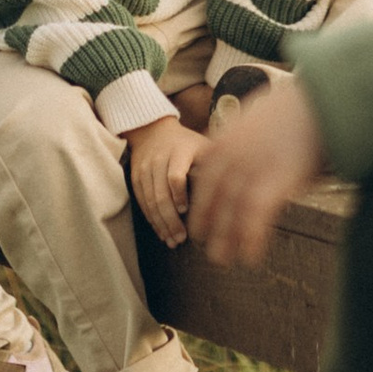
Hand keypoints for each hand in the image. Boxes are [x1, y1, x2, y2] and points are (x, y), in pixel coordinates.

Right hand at [122, 111, 207, 245]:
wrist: (152, 130)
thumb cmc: (186, 143)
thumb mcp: (202, 145)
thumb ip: (216, 163)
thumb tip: (236, 187)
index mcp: (179, 151)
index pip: (175, 177)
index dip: (180, 196)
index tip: (186, 212)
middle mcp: (158, 160)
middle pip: (161, 194)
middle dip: (171, 219)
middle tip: (181, 238)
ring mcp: (145, 169)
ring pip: (150, 201)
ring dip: (161, 224)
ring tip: (172, 241)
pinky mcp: (135, 178)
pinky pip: (142, 202)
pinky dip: (152, 219)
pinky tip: (162, 232)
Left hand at [189, 77, 327, 266]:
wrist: (322, 99)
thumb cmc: (298, 109)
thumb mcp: (259, 117)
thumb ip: (247, 137)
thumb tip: (249, 152)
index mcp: (227, 138)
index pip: (206, 179)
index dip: (201, 205)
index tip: (199, 223)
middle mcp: (234, 154)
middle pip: (214, 198)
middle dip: (210, 225)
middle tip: (207, 248)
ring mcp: (253, 167)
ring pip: (231, 212)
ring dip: (227, 239)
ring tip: (224, 260)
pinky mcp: (276, 180)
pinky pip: (256, 217)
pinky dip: (251, 239)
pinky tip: (251, 257)